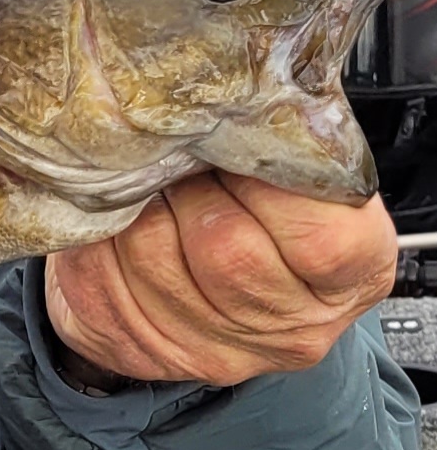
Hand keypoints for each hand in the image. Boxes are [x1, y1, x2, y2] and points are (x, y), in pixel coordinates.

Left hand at [45, 170, 397, 387]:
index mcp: (354, 273)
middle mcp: (294, 325)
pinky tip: (111, 219)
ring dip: (136, 205)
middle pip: (225, 250)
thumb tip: (237, 100)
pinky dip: (96, 235)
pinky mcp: (147, 349)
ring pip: (153, 257)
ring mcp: (220, 349)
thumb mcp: (293, 172)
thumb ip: (279, 148)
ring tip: (142, 182)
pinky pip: (102, 277)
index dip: (262, 180)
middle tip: (176, 159)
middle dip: (187, 187)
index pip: (318, 239)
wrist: (194, 275)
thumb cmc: (249, 204)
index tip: (232, 142)